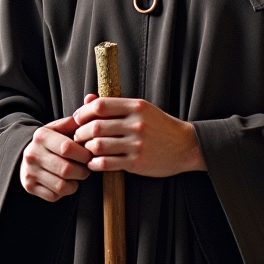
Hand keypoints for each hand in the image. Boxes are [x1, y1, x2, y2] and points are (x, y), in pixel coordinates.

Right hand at [20, 116, 90, 202]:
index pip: (67, 148)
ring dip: (75, 184)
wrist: (28, 155)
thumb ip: (74, 123)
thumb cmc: (51, 142)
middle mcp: (32, 153)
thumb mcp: (59, 128)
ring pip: (61, 186)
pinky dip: (64, 192)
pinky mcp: (29, 186)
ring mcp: (29, 171)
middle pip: (66, 169)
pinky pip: (54, 196)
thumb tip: (91, 112)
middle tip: (85, 169)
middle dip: (82, 172)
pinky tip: (65, 183)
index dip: (84, 155)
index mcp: (41, 136)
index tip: (89, 156)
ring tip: (76, 176)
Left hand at [72, 95, 204, 175]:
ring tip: (86, 149)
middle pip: (95, 127)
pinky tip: (94, 163)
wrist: (185, 146)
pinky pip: (107, 163)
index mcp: (136, 107)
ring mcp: (137, 144)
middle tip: (78, 136)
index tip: (77, 119)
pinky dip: (94, 164)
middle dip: (81, 132)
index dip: (83, 112)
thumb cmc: (159, 126)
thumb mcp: (140, 109)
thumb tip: (88, 99)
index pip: (100, 106)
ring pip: (98, 146)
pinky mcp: (137, 163)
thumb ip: (114, 105)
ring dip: (86, 149)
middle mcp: (136, 124)